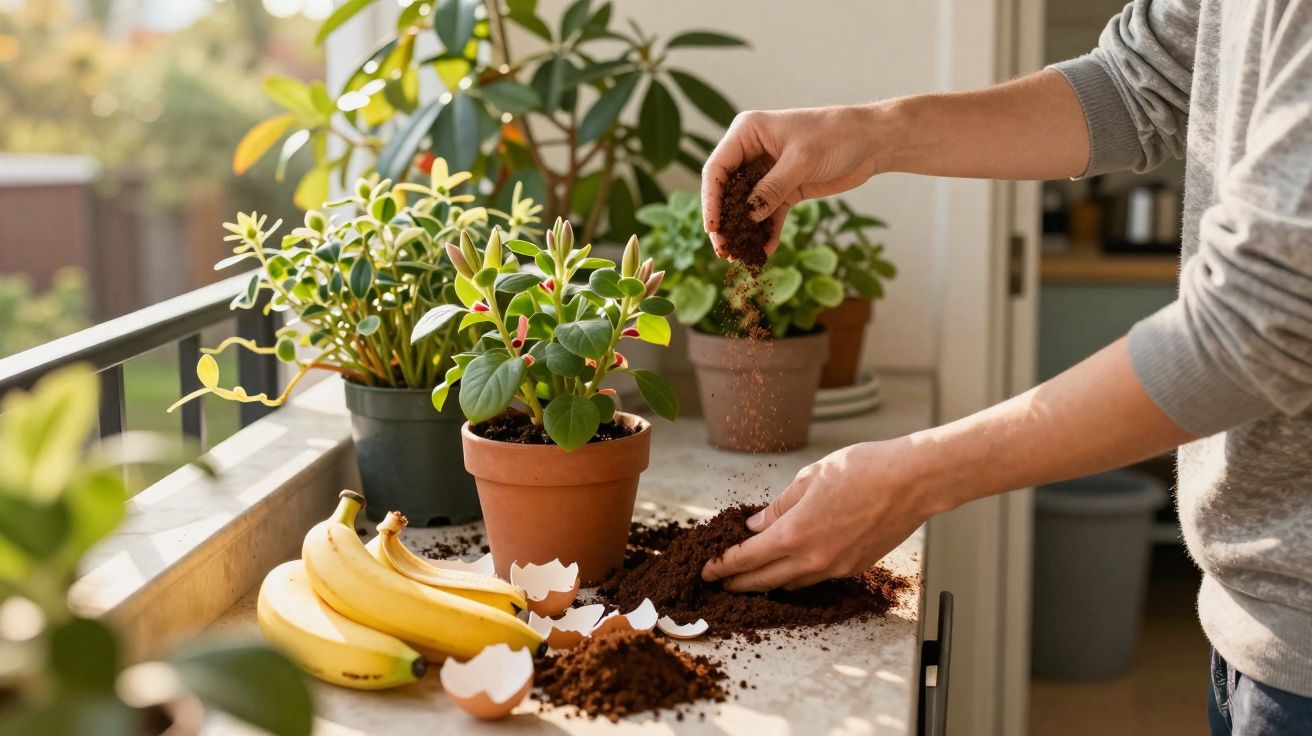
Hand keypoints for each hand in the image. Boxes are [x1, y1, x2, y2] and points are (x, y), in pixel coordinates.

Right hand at [701, 105, 883, 257]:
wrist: (871, 141)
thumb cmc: (836, 135)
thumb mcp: (802, 160)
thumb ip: (772, 188)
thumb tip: (747, 216)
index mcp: (747, 133)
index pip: (717, 169)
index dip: (710, 200)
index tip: (712, 228)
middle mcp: (752, 151)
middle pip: (727, 191)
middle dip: (725, 221)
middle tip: (723, 250)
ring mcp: (767, 172)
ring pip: (747, 207)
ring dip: (744, 231)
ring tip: (741, 257)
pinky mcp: (785, 189)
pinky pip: (770, 214)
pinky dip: (768, 231)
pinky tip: (766, 250)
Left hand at [701, 438, 946, 591]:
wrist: (912, 482)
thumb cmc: (863, 470)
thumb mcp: (810, 478)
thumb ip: (779, 506)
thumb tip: (756, 524)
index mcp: (795, 534)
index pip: (747, 558)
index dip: (722, 565)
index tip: (707, 569)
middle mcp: (812, 559)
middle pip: (763, 580)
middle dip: (737, 582)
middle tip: (720, 580)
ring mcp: (835, 568)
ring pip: (790, 584)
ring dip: (767, 582)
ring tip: (752, 575)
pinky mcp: (854, 568)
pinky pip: (816, 579)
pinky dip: (797, 576)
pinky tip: (791, 566)